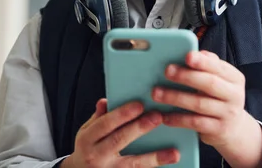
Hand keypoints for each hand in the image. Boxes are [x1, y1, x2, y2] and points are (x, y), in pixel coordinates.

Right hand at [61, 99, 179, 167]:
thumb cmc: (88, 149)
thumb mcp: (87, 132)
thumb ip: (99, 117)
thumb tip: (106, 100)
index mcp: (87, 139)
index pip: (105, 124)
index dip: (122, 114)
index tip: (140, 104)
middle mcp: (95, 156)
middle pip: (119, 141)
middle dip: (139, 128)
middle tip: (158, 117)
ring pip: (132, 164)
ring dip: (154, 158)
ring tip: (174, 153)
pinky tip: (168, 164)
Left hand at [152, 51, 261, 166]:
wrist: (234, 129)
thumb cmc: (221, 98)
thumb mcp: (221, 81)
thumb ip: (210, 66)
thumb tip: (197, 53)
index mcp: (235, 78)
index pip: (219, 67)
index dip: (203, 62)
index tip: (187, 56)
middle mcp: (235, 95)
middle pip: (210, 84)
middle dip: (186, 76)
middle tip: (167, 71)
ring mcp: (228, 114)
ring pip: (199, 104)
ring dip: (176, 97)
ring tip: (157, 93)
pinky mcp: (218, 130)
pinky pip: (195, 123)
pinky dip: (178, 119)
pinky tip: (165, 116)